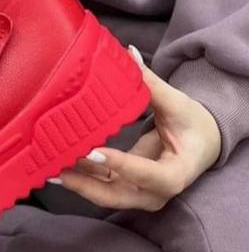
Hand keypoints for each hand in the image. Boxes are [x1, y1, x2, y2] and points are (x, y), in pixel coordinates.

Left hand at [53, 47, 221, 210]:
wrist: (201, 146)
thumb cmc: (193, 126)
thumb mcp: (177, 105)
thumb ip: (151, 85)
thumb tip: (129, 54)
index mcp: (175, 176)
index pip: (147, 174)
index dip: (121, 165)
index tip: (94, 152)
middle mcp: (155, 194)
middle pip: (116, 194)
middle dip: (85, 182)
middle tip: (58, 165)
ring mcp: (138, 196)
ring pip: (102, 194)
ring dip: (76, 181)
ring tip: (49, 165)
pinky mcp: (125, 191)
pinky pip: (99, 187)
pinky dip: (80, 177)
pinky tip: (58, 165)